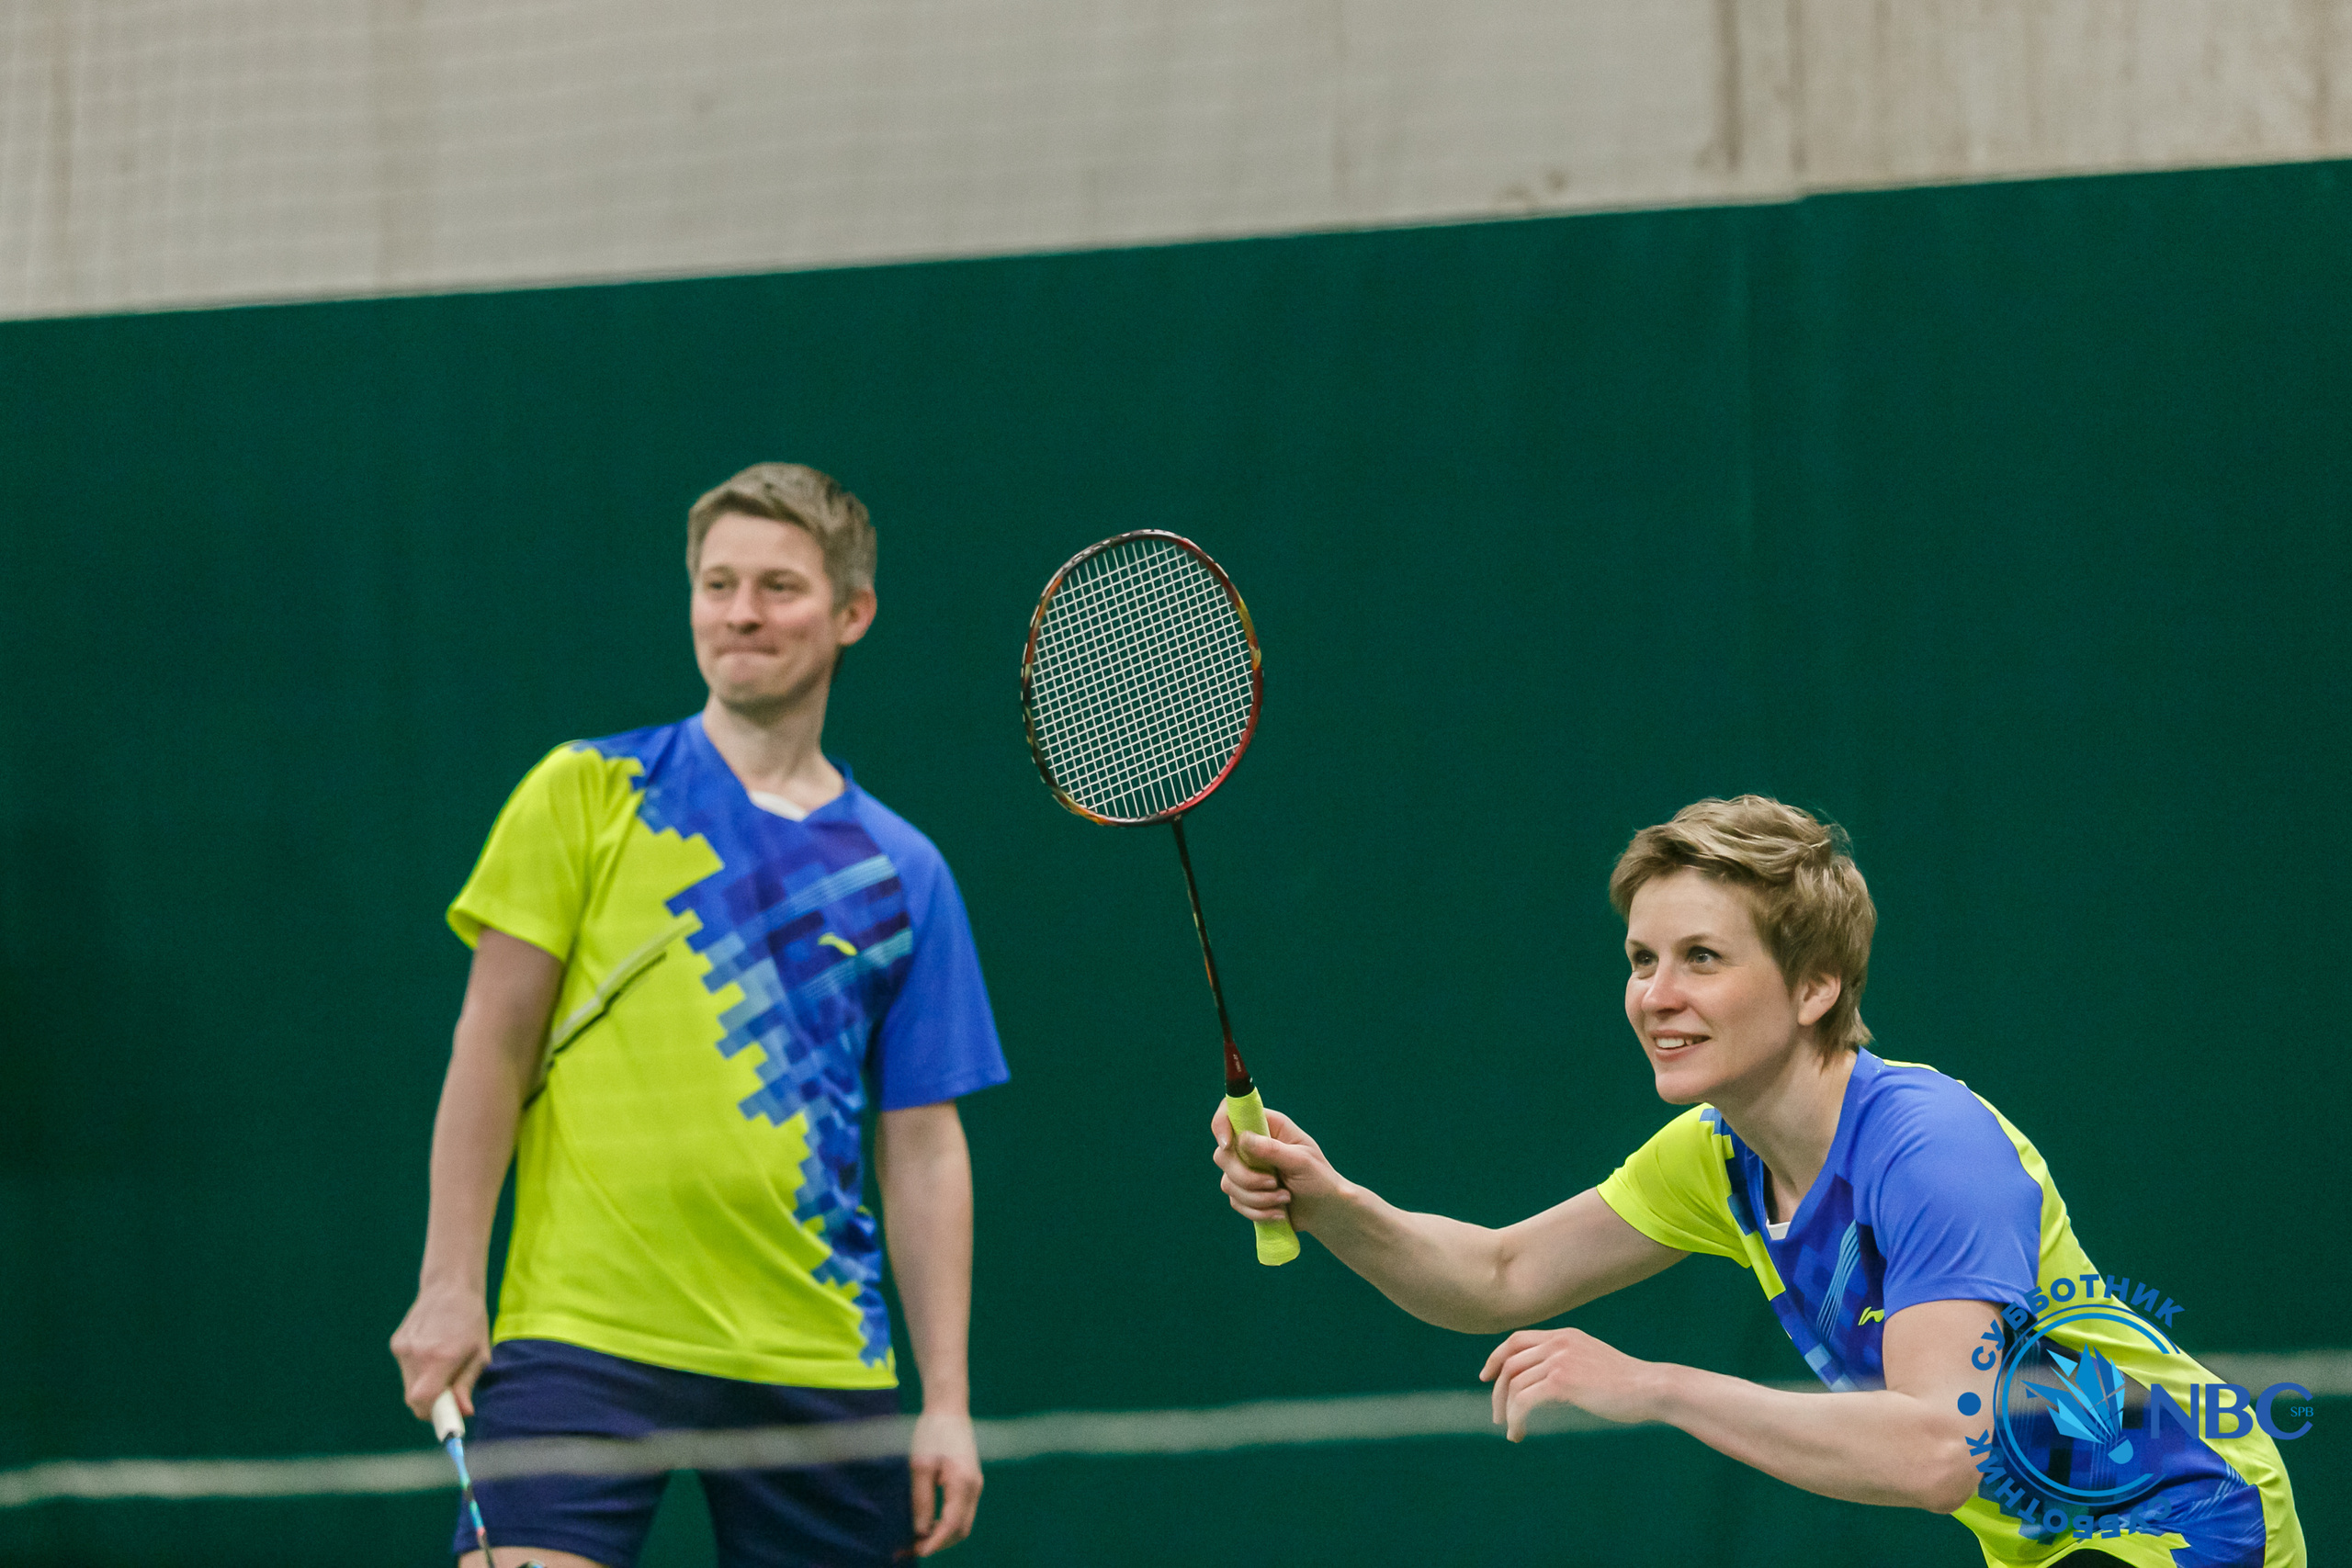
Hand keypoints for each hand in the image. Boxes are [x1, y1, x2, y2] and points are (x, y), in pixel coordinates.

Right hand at [389, 1282, 490, 1420]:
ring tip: (443, 1366)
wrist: (449, 1286)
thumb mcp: (479, 1354)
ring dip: (425, 1387)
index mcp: (441, 1357)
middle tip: (450, 1397)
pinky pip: (406, 1370)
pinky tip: (432, 1352)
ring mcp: (403, 1349)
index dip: (435, 1416)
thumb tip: (463, 1413)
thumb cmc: (471, 1320)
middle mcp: (417, 1354)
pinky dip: (418, 1371)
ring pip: (409, 1387)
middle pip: (415, 1400)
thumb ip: (466, 1385)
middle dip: (432, 1404)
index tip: (447, 1420)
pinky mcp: (396, 1344)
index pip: (424, 1402)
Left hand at [907, 1407, 981, 1555]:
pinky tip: (928, 1523)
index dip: (934, 1543)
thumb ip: (922, 1500)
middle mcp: (974, 1487)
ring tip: (916, 1540)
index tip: (916, 1551)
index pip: (951, 1525)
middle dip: (938, 1543)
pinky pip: (961, 1511)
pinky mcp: (970, 1481)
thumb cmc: (932, 1432)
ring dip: (942, 1535)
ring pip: (962, 1523)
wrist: (949, 1408)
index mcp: (963, 1483)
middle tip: (911, 1549)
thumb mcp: (920, 1466)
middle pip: (961, 1530)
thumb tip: (921, 1531)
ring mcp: (975, 1485)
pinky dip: (946, 1523)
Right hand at [1208, 1103, 1348, 1232]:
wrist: (1325, 1210)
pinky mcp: (1245, 1192)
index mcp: (1268, 1126)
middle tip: (1274, 1184)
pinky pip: (1236, 1201)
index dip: (1221, 1124)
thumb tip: (1242, 1139)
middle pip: (1223, 1155)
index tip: (1227, 1144)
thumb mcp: (1301, 1161)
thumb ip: (1273, 1150)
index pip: (1231, 1113)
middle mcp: (1252, 1145)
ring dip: (1257, 1197)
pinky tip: (1279, 1212)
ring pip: (1228, 1182)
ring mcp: (1246, 1169)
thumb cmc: (1319, 1179)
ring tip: (1285, 1198)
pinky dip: (1257, 1211)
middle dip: (1246, 1177)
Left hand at [1479, 1326, 1657, 1440]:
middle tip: (1497, 1416)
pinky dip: (1516, 1418)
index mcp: (1564, 1335)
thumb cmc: (1627, 1384)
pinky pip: (1524, 1400)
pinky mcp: (1562, 1382)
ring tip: (1511, 1431)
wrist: (1650, 1388)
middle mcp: (1558, 1343)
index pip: (1516, 1339)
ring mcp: (1559, 1360)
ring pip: (1514, 1384)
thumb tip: (1547, 1385)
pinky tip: (1518, 1433)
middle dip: (1498, 1391)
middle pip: (1509, 1362)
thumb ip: (1569, 1364)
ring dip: (1507, 1411)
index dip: (1496, 1357)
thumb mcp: (1592, 1362)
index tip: (1487, 1377)